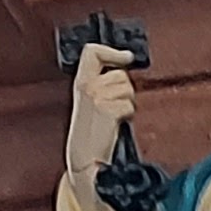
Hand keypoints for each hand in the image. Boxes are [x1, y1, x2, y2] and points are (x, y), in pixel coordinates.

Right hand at [64, 43, 139, 183]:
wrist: (84, 158)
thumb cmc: (90, 131)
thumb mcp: (89, 100)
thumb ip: (101, 81)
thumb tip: (125, 62)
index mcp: (80, 82)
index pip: (92, 52)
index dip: (111, 52)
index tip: (126, 57)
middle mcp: (87, 86)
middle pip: (120, 73)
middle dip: (124, 89)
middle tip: (114, 106)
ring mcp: (97, 97)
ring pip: (127, 88)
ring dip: (127, 102)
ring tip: (114, 116)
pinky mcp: (107, 110)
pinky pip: (129, 105)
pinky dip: (128, 115)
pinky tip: (116, 124)